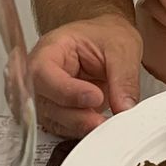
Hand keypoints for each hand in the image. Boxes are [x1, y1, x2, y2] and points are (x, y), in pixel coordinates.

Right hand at [29, 14, 142, 137]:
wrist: (109, 41)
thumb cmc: (106, 35)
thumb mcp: (122, 47)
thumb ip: (123, 77)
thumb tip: (124, 107)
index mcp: (50, 49)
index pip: (43, 73)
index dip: (66, 90)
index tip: (94, 96)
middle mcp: (41, 74)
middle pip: (44, 102)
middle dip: (75, 115)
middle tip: (101, 120)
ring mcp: (46, 96)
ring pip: (53, 120)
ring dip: (79, 126)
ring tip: (104, 124)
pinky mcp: (57, 112)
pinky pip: (63, 128)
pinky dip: (81, 130)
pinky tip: (98, 127)